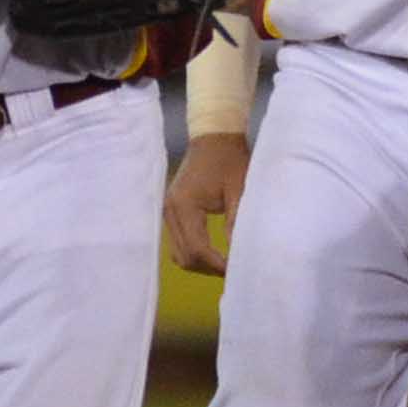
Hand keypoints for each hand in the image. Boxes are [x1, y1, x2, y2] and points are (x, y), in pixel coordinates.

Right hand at [163, 133, 249, 276]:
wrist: (214, 136)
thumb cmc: (230, 160)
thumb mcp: (239, 190)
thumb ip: (237, 222)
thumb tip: (240, 255)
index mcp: (185, 205)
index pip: (197, 248)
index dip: (217, 264)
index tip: (238, 269)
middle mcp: (170, 210)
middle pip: (185, 256)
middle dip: (209, 267)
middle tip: (235, 269)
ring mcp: (168, 211)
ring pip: (179, 254)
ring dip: (201, 263)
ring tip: (225, 263)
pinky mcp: (171, 211)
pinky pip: (179, 243)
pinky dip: (194, 252)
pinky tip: (213, 252)